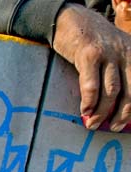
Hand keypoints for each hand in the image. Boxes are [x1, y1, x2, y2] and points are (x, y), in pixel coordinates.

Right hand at [53, 4, 130, 129]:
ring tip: (93, 124)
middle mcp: (126, 53)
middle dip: (123, 114)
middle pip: (130, 91)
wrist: (71, 19)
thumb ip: (117, 72)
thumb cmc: (91, 41)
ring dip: (102, 112)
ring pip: (111, 91)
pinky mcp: (89, 55)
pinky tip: (84, 111)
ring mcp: (108, 54)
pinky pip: (91, 84)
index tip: (124, 123)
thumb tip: (114, 103)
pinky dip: (88, 102)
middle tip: (113, 127)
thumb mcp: (114, 52)